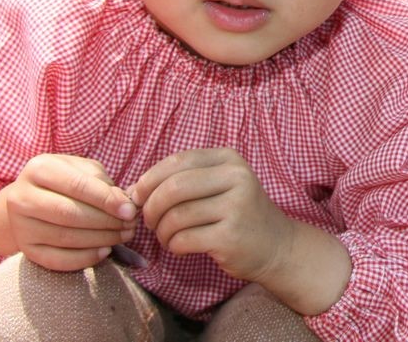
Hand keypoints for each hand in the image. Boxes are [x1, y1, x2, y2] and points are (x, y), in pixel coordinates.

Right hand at [0, 154, 136, 270]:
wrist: (29, 200)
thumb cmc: (65, 181)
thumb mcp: (82, 170)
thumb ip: (102, 182)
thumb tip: (123, 204)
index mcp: (39, 169)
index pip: (77, 185)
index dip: (106, 199)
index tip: (130, 210)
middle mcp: (22, 197)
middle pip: (69, 213)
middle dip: (106, 221)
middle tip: (130, 225)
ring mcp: (20, 225)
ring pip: (64, 237)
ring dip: (100, 239)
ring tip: (123, 236)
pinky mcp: (25, 249)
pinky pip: (56, 259)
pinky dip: (83, 258)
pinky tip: (104, 251)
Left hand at [130, 148, 292, 283]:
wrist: (275, 244)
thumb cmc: (237, 214)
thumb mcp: (218, 185)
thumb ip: (181, 180)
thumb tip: (131, 191)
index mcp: (229, 159)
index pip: (177, 161)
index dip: (149, 180)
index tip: (139, 197)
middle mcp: (236, 178)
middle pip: (173, 188)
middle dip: (152, 208)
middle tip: (151, 222)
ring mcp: (236, 206)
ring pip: (176, 216)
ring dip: (162, 232)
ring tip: (167, 237)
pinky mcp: (230, 236)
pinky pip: (183, 239)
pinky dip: (173, 246)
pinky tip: (181, 247)